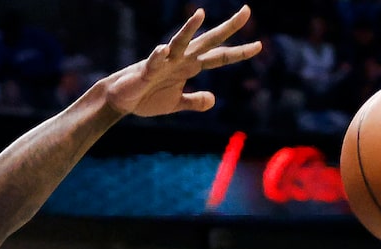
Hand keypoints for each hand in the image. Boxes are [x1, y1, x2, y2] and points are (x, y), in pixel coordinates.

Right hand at [101, 7, 258, 117]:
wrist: (121, 100)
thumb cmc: (147, 97)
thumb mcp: (177, 104)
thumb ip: (195, 101)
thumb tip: (213, 99)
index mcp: (189, 66)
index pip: (219, 58)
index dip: (239, 53)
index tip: (259, 46)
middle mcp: (180, 59)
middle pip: (209, 42)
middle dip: (228, 28)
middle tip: (247, 11)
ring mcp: (164, 62)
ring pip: (180, 42)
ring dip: (189, 29)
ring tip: (201, 14)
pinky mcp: (147, 70)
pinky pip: (154, 61)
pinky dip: (159, 56)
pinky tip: (164, 51)